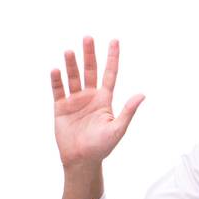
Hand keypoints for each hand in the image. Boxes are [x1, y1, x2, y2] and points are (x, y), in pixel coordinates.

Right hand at [50, 36, 144, 169]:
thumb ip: (128, 111)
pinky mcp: (60, 107)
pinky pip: (58, 90)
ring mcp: (74, 101)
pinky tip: (56, 70)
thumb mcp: (117, 129)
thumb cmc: (101, 147)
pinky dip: (57, 80)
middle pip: (90, 70)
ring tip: (69, 52)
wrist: (81, 160)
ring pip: (73, 77)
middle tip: (88, 38)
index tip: (114, 40)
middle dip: (89, 54)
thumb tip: (142, 95)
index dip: (112, 58)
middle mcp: (89, 96)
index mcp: (104, 100)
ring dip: (71, 64)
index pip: (109, 74)